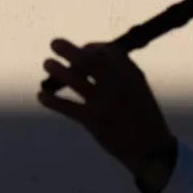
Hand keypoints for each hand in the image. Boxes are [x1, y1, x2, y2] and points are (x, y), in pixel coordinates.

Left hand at [36, 39, 176, 172]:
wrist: (150, 149)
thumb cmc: (143, 115)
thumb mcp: (138, 87)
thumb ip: (120, 70)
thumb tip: (91, 54)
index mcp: (130, 74)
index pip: (106, 51)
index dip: (90, 47)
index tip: (82, 50)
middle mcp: (117, 83)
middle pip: (88, 60)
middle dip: (69, 50)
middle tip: (54, 43)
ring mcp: (103, 102)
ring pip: (74, 80)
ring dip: (57, 70)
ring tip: (47, 63)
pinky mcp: (92, 120)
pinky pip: (66, 106)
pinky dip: (51, 100)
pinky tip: (42, 96)